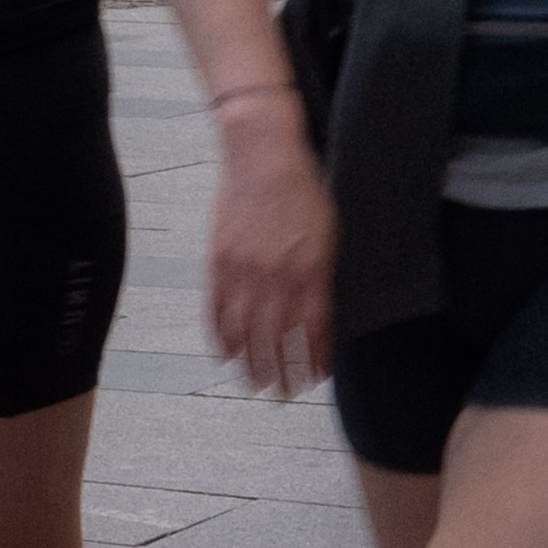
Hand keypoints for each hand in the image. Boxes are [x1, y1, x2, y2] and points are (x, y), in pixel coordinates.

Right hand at [205, 96, 336, 393]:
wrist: (264, 152)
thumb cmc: (306, 190)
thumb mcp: (330, 232)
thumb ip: (325, 276)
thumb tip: (323, 316)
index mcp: (312, 269)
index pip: (313, 330)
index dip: (312, 359)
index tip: (313, 380)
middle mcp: (277, 275)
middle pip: (278, 338)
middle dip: (282, 372)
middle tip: (283, 395)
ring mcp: (244, 269)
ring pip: (246, 331)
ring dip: (251, 363)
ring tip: (255, 385)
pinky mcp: (218, 259)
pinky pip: (217, 308)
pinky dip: (221, 335)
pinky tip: (225, 355)